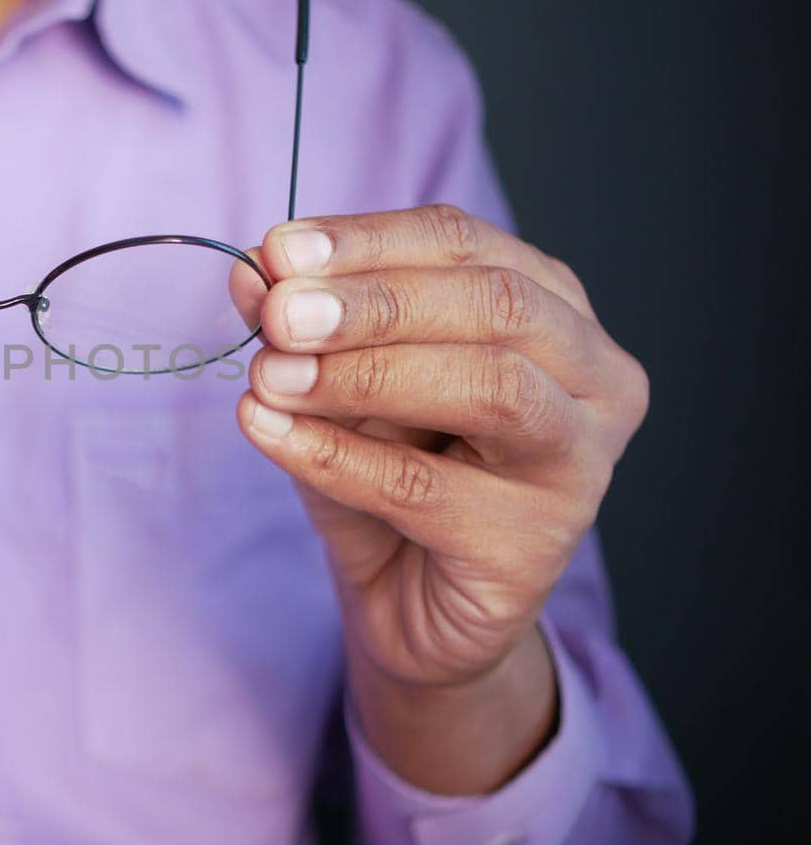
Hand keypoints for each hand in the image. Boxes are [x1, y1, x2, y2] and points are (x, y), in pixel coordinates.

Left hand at [235, 205, 647, 786]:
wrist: (409, 605)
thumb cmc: (389, 470)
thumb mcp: (334, 381)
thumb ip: (300, 325)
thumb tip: (251, 271)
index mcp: (554, 308)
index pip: (466, 243)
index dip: (370, 239)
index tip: (279, 248)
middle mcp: (594, 378)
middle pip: (496, 306)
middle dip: (374, 302)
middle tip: (279, 313)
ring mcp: (579, 465)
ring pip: (491, 388)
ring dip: (366, 373)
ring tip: (271, 375)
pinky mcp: (533, 548)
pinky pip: (426, 487)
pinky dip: (334, 454)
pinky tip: (267, 430)